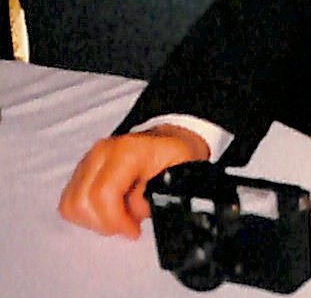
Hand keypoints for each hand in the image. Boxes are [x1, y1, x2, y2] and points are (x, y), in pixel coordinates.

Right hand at [58, 125, 209, 238]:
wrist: (166, 141)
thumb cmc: (172, 156)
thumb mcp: (180, 173)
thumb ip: (156, 194)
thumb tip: (135, 210)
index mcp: (127, 151)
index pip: (103, 194)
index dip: (115, 220)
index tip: (132, 231)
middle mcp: (102, 153)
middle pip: (82, 203)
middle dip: (106, 224)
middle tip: (127, 226)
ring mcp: (87, 161)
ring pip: (71, 205)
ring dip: (94, 221)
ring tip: (119, 219)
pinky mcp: (79, 171)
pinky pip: (69, 203)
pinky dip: (86, 215)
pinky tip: (108, 212)